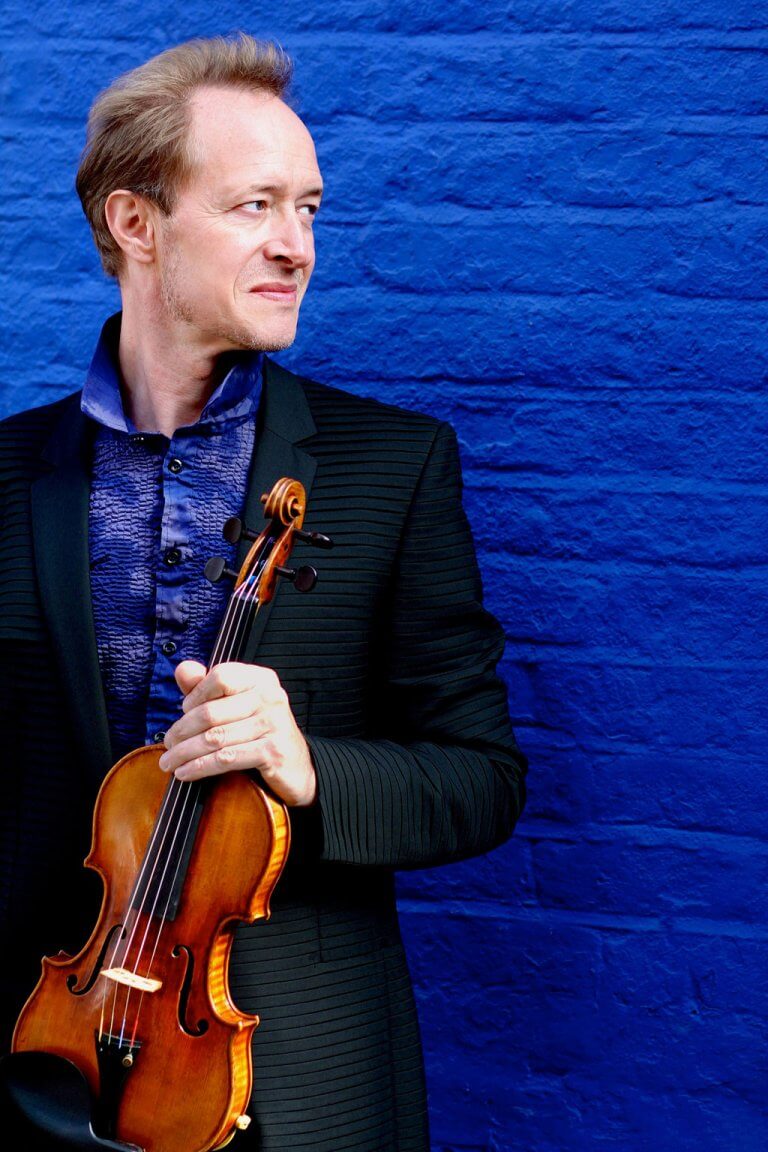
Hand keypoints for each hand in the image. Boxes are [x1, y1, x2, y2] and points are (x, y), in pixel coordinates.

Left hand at [158, 660, 316, 806]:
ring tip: (169, 762)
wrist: (297, 767)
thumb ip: (207, 687)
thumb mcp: (236, 705)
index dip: (195, 695)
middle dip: (182, 731)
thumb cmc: (260, 733)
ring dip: (185, 753)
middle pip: (212, 711)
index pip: (220, 677)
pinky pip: (226, 758)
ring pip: (215, 738)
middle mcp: (270, 696)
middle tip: (167, 745)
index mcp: (261, 679)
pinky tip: (186, 773)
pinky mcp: (273, 751)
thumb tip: (182, 668)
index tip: (182, 712)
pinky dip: (200, 767)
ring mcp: (274, 724)